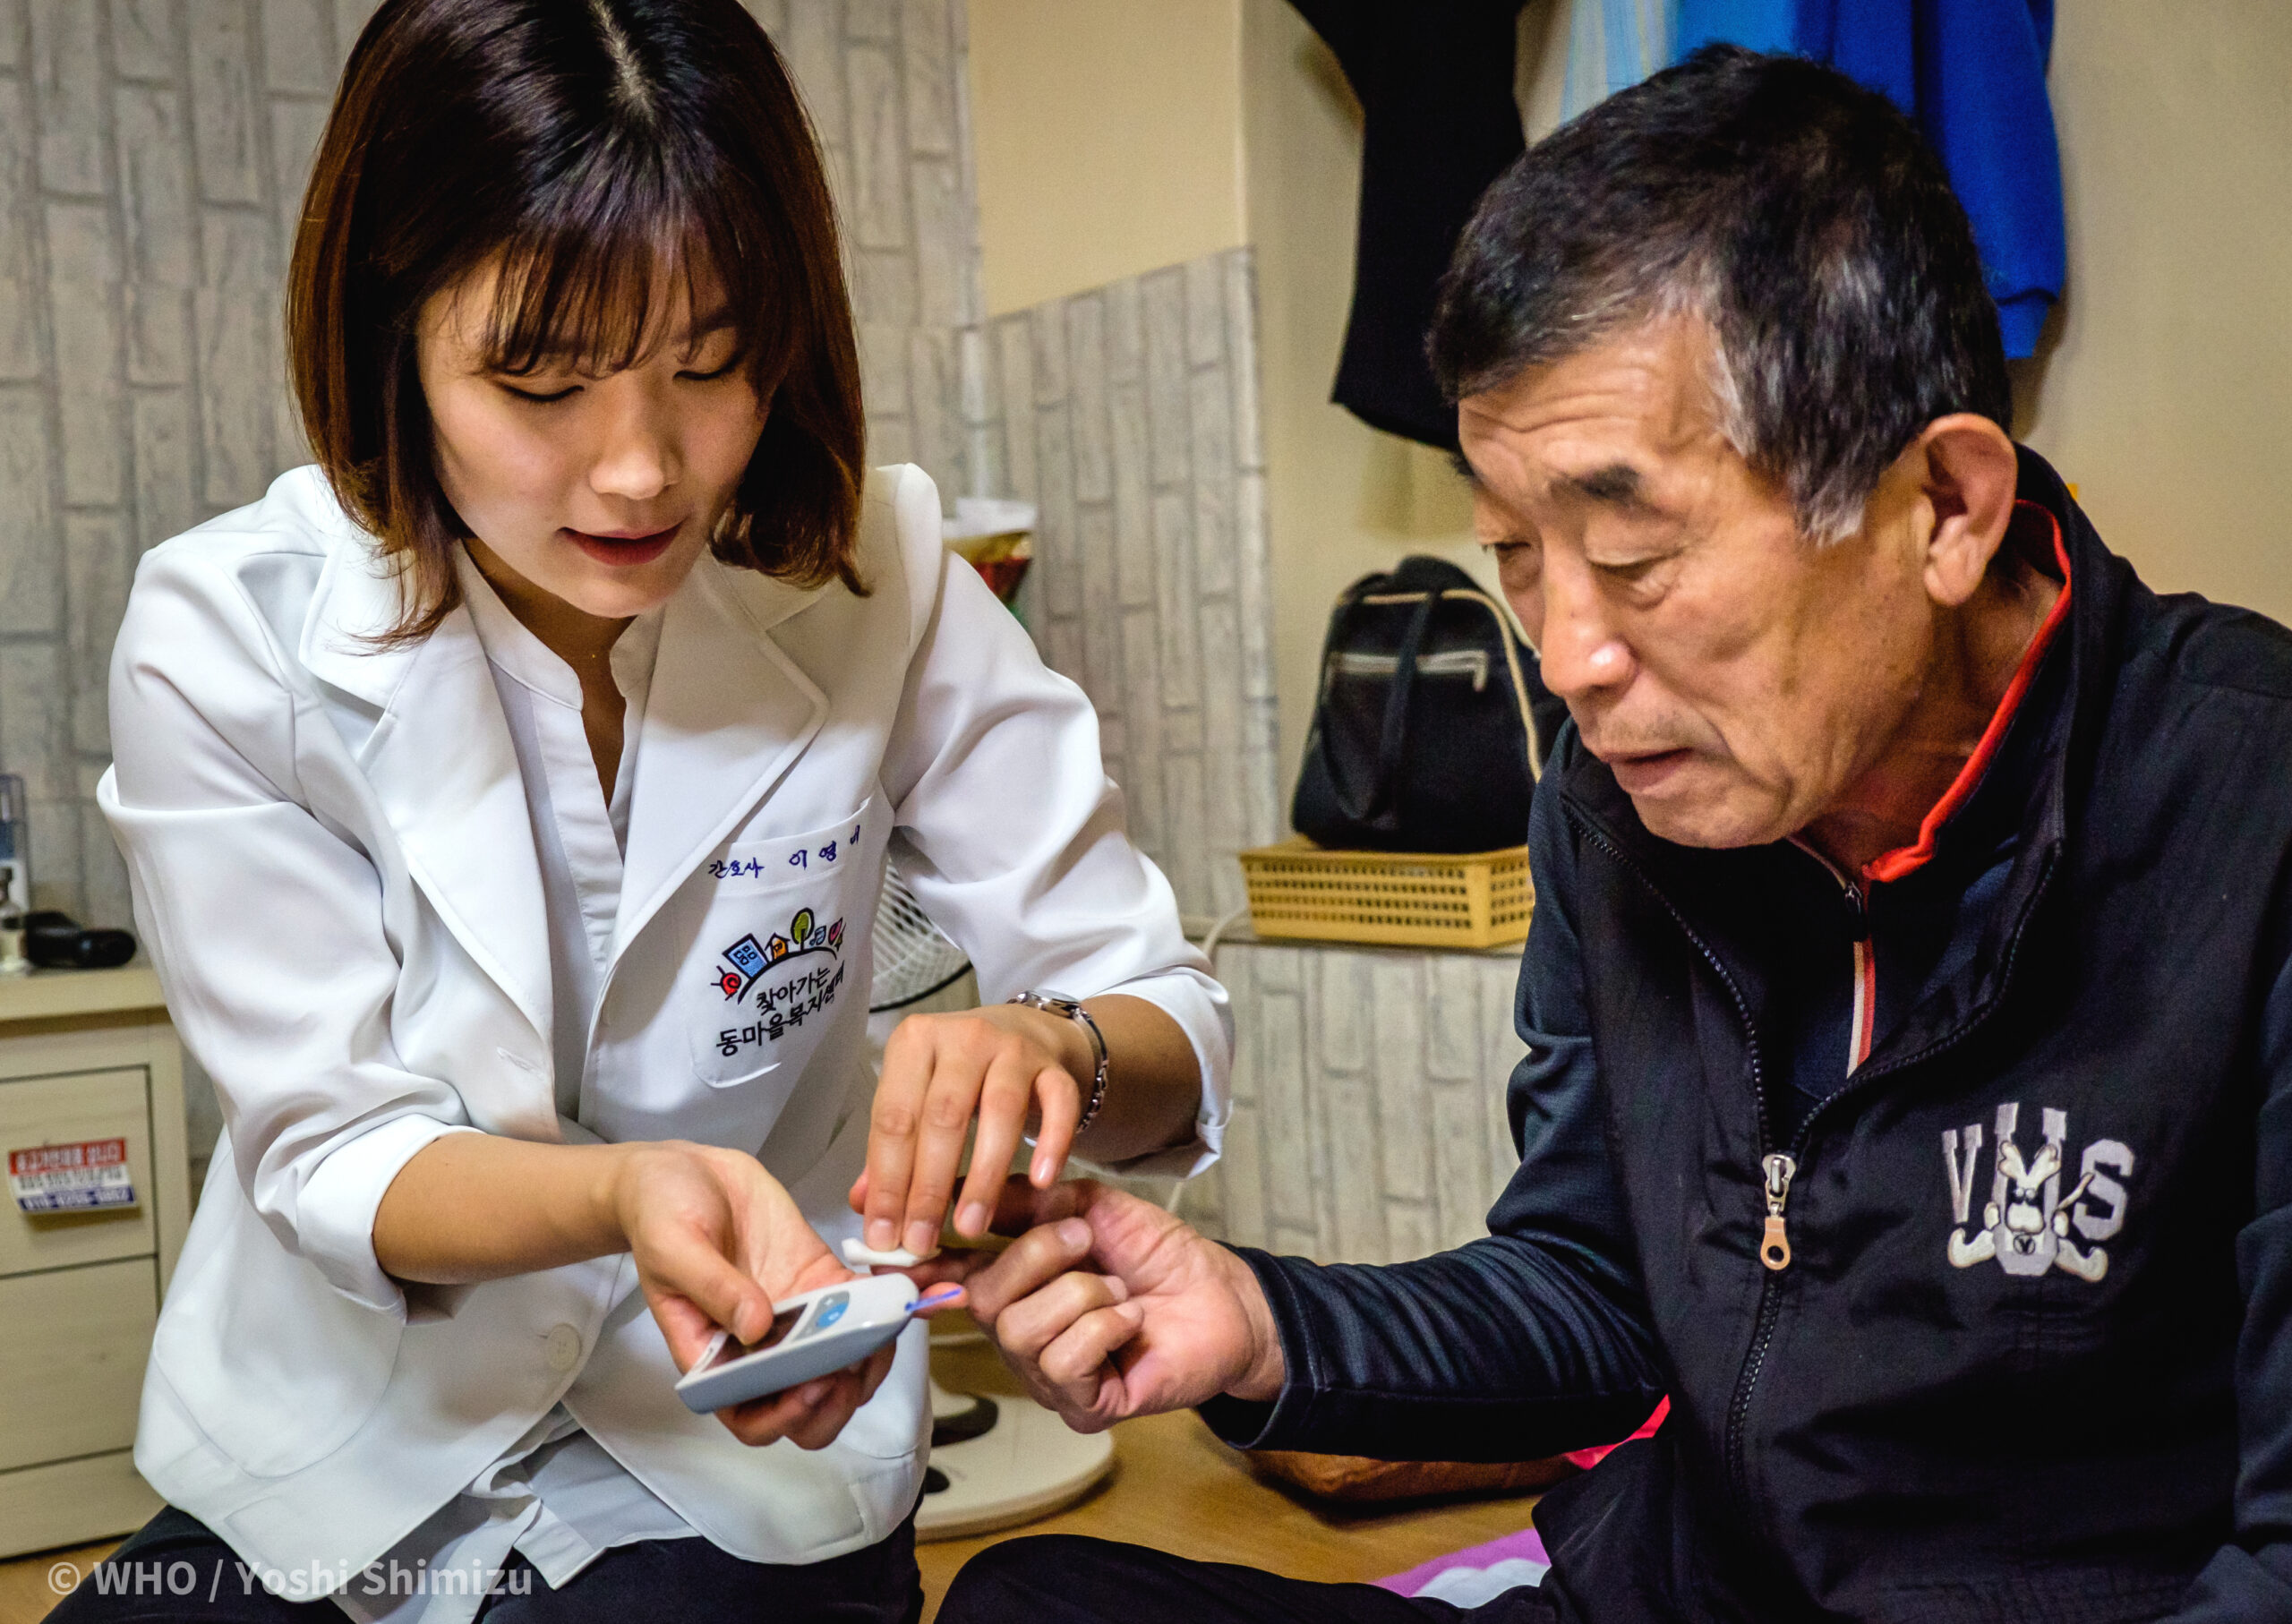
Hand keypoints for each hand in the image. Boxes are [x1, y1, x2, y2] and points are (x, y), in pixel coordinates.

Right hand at [613, 1141, 961, 1448]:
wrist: (687, 1171)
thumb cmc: (661, 1215)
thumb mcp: (673, 1246)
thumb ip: (712, 1287)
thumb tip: (755, 1328)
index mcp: (714, 1357)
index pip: (750, 1416)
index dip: (782, 1417)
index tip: (809, 1388)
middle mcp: (759, 1349)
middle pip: (805, 1407)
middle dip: (834, 1400)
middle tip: (849, 1366)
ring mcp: (795, 1318)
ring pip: (842, 1366)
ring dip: (867, 1360)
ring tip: (878, 1332)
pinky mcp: (821, 1281)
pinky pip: (860, 1309)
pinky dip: (880, 1309)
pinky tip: (892, 1293)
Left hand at [849, 1004, 1091, 1255]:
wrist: (1023, 1035)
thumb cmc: (957, 1078)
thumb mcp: (916, 1101)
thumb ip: (891, 1150)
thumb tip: (863, 1206)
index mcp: (914, 1043)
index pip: (893, 1118)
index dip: (887, 1182)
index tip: (884, 1237)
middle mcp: (963, 1037)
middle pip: (943, 1116)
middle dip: (929, 1187)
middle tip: (923, 1242)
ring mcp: (1013, 1048)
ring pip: (1001, 1110)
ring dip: (984, 1175)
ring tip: (972, 1227)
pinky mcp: (1054, 1065)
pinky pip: (1061, 1104)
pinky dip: (1052, 1142)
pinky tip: (1041, 1182)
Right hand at [936, 1177, 1285, 1432]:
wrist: (1224, 1296)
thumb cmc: (1159, 1256)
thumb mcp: (1091, 1207)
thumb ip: (1030, 1202)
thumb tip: (972, 1194)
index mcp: (1015, 1286)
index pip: (951, 1280)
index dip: (923, 1265)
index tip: (898, 1244)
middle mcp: (1020, 1335)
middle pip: (984, 1301)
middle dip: (1038, 1255)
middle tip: (1087, 1238)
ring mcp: (1048, 1376)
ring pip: (1022, 1332)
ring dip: (1082, 1294)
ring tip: (1118, 1291)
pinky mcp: (1082, 1406)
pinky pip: (1063, 1363)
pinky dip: (1104, 1326)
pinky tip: (1131, 1320)